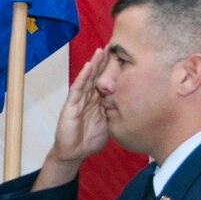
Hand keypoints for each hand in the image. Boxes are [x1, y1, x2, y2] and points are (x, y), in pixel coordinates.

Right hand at [33, 47, 108, 189]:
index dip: (112, 70)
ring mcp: (78, 100)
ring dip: (94, 65)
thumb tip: (130, 103)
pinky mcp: (70, 106)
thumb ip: (115, 112)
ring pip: (87, 79)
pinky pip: (77, 89)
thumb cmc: (90, 139)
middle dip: (104, 62)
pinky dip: (82, 78)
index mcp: (97, 101)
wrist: (74, 153)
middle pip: (97, 76)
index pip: (105, 81)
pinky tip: (88, 67)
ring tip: (100, 51)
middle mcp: (88, 97)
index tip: (122, 56)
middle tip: (112, 46)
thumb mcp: (109, 123)